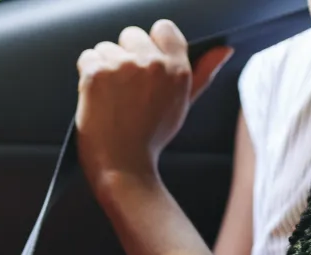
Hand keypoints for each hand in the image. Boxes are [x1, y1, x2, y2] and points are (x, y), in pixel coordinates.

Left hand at [75, 20, 233, 194]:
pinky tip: (97, 98)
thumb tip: (224, 50)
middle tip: (126, 90)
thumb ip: (203, 73)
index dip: (150, 45)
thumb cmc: (151, 140)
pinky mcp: (97, 73)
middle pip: (131, 35)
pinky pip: (87, 57)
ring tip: (112, 98)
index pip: (163, 29)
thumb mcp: (182, 105)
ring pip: (106, 47)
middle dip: (125, 57)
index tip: (144, 66)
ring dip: (104, 67)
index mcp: (177, 69)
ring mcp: (123, 67)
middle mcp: (152, 64)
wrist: (123, 168)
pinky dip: (87, 76)